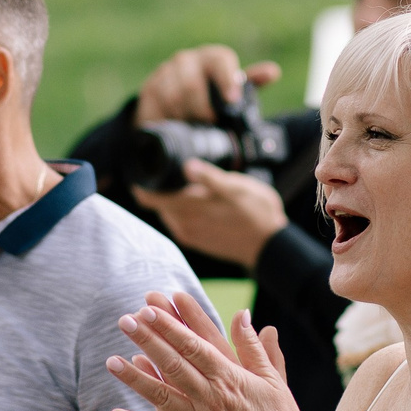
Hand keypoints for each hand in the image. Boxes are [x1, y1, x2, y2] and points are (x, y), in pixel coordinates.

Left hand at [107, 293, 314, 410]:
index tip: (151, 308)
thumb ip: (253, 347)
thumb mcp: (272, 379)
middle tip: (125, 320)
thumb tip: (242, 314)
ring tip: (110, 360)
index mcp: (230, 377)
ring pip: (161, 395)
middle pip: (173, 364)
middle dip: (148, 341)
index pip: (194, 345)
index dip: (171, 326)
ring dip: (134, 378)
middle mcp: (211, 397)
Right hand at [134, 46, 280, 125]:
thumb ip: (253, 83)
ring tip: (193, 125)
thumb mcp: (234, 91)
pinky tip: (175, 123)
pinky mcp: (150, 87)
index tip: (232, 99)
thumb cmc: (213, 96)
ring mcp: (166, 72)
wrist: (176, 101)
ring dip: (185, 115)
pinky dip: (168, 117)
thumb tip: (273, 72)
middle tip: (210, 123)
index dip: (227, 79)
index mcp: (213, 58)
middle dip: (202, 109)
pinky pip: (157, 105)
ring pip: (174, 97)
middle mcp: (188, 60)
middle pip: (193, 85)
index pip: (220, 60)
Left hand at [134, 159, 290, 268]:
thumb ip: (210, 177)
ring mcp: (190, 234)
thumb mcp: (237, 187)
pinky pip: (179, 222)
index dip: (142, 185)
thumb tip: (187, 166)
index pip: (151, 198)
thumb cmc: (257, 213)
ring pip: (169, 213)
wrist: (270, 245)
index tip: (141, 172)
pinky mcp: (197, 241)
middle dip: (160, 189)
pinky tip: (198, 203)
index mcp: (191, 208)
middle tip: (171, 173)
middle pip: (159, 204)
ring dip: (173, 200)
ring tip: (189, 187)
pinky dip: (181, 211)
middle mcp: (185, 224)